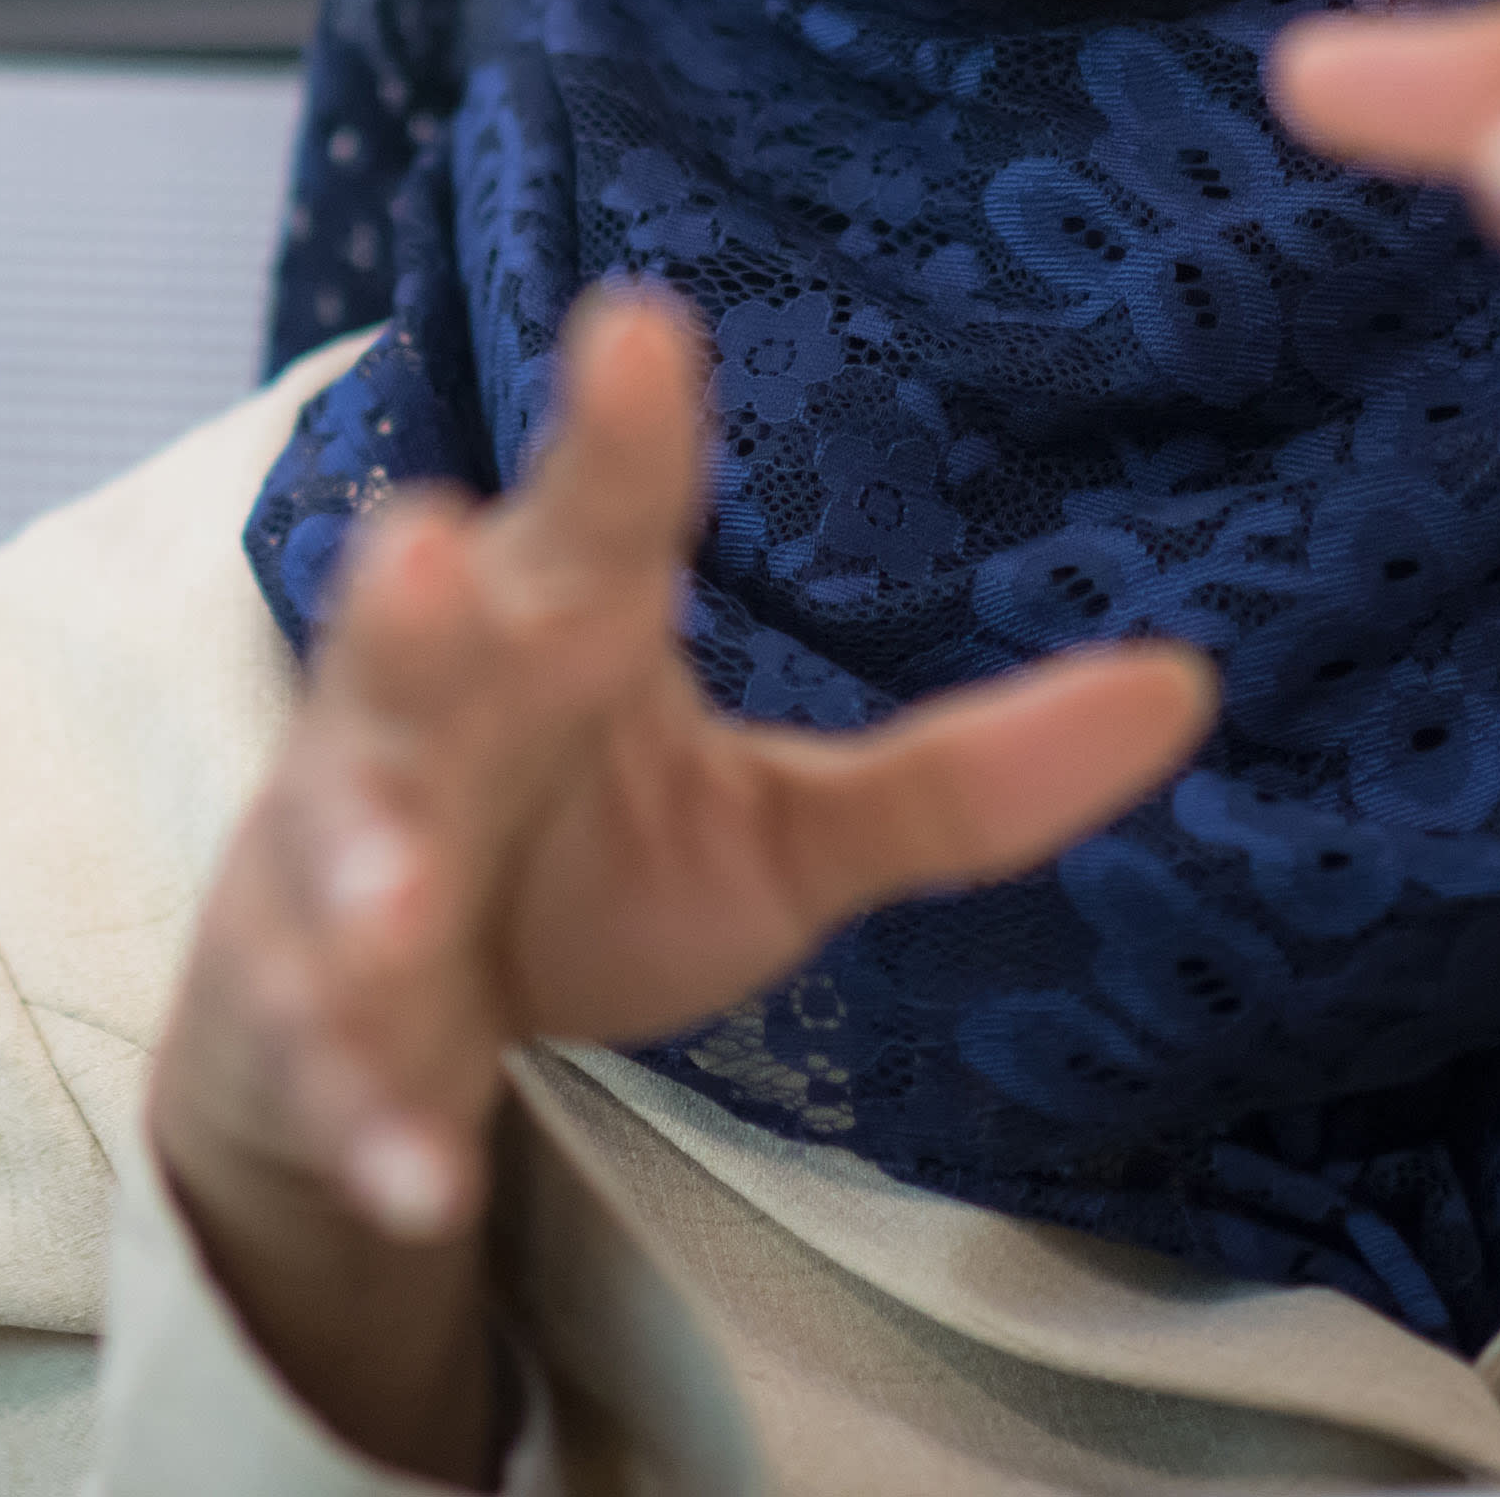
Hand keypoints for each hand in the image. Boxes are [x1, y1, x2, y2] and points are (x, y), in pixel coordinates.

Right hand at [148, 285, 1215, 1482]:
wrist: (362, 1017)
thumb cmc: (576, 863)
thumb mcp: (782, 832)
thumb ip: (956, 775)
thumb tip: (1191, 687)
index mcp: (551, 639)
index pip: (593, 520)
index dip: (615, 433)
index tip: (641, 324)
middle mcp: (425, 726)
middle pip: (406, 647)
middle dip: (405, 606)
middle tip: (424, 546)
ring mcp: (345, 873)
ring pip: (339, 847)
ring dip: (360, 865)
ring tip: (398, 896)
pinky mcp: (308, 1020)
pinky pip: (336, 1062)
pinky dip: (371, 1119)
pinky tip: (420, 1174)